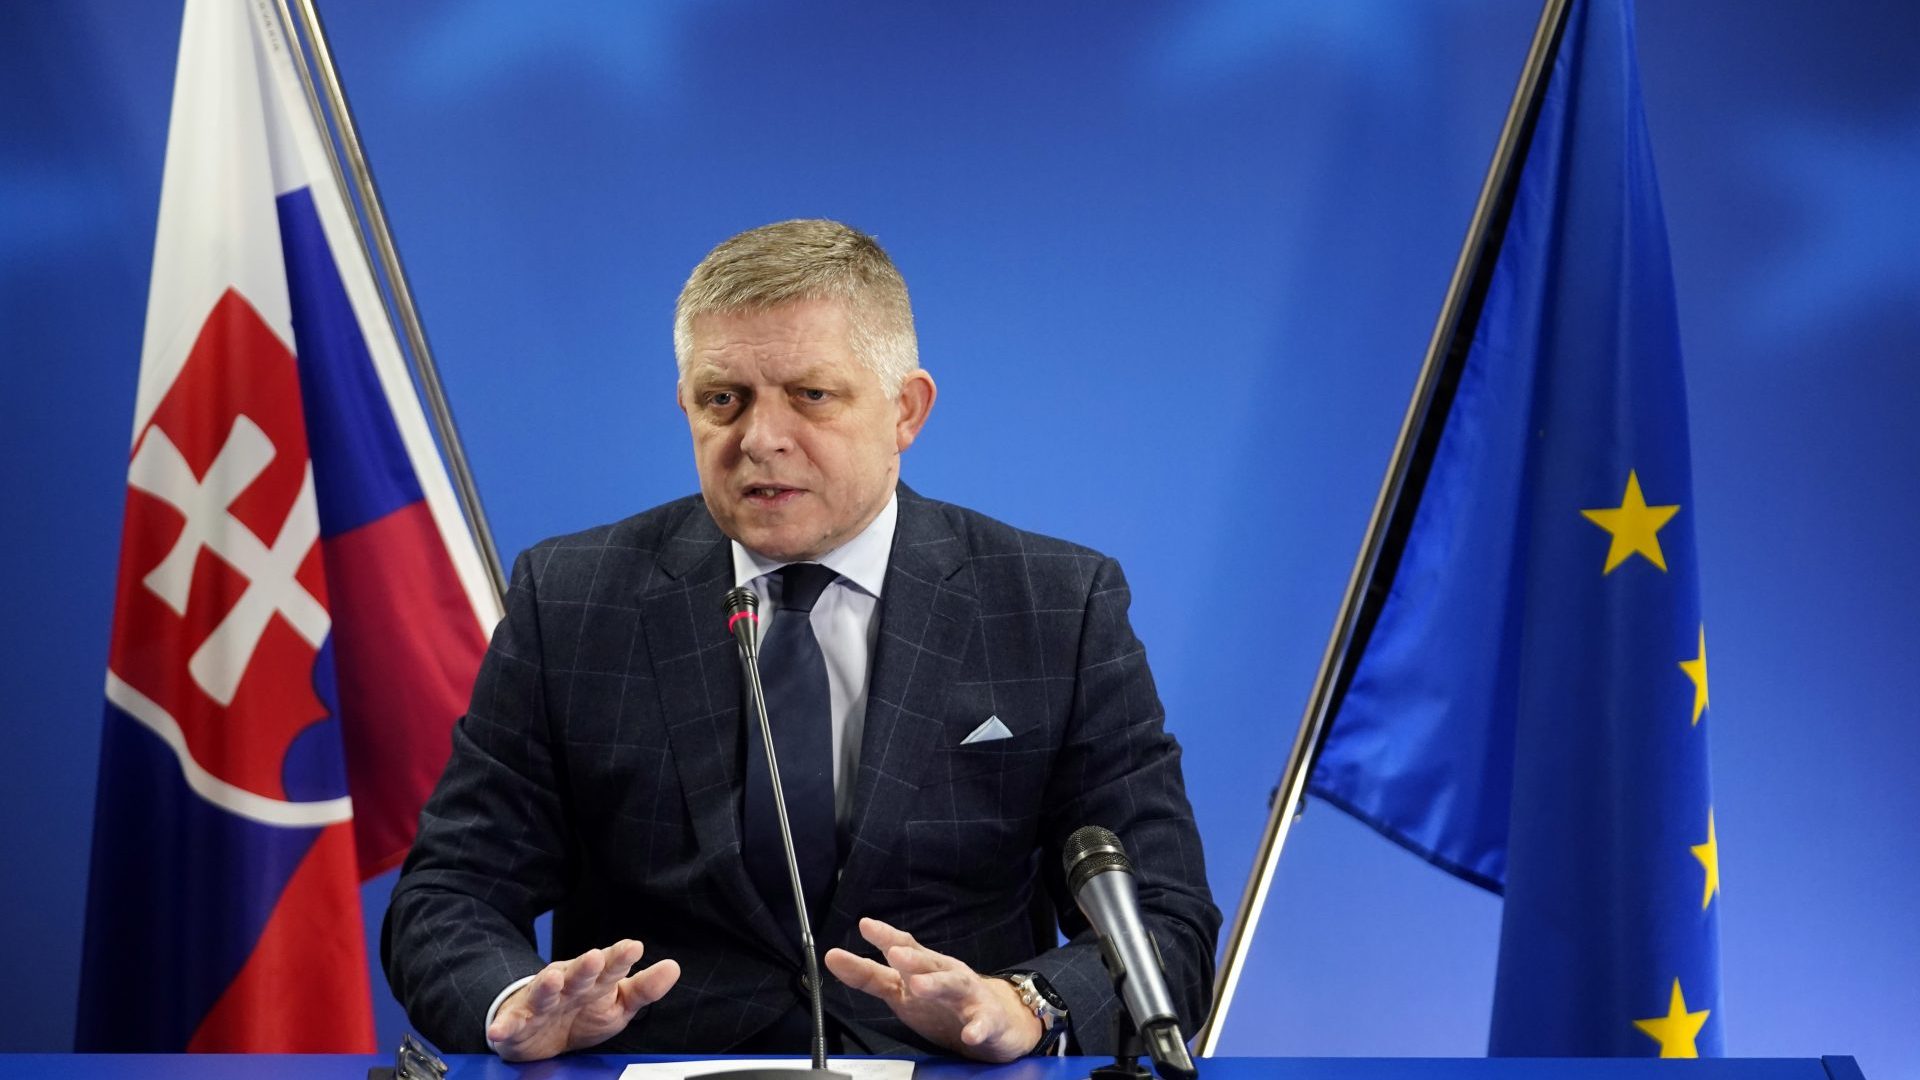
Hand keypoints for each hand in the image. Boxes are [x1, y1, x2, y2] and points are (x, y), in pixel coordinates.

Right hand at [486, 939, 680, 1061]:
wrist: (541, 1030)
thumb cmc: (584, 1011)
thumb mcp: (618, 1003)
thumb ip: (645, 988)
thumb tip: (673, 968)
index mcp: (594, 980)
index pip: (610, 967)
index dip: (620, 958)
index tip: (634, 947)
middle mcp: (567, 985)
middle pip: (577, 974)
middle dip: (585, 966)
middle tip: (596, 957)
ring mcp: (541, 1002)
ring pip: (543, 993)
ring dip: (546, 986)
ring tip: (553, 979)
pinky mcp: (518, 1022)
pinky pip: (511, 1024)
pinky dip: (504, 1026)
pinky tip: (499, 1029)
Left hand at [824, 917, 1042, 1062]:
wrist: (999, 1022)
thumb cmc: (944, 1002)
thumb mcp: (903, 989)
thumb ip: (869, 975)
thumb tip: (833, 957)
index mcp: (925, 967)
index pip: (904, 947)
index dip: (885, 936)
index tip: (865, 925)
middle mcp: (946, 975)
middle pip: (929, 962)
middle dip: (912, 957)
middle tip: (894, 953)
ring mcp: (969, 997)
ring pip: (954, 986)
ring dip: (936, 985)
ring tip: (919, 986)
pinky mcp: (988, 1020)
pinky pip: (984, 1024)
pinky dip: (978, 1028)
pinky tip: (971, 1033)